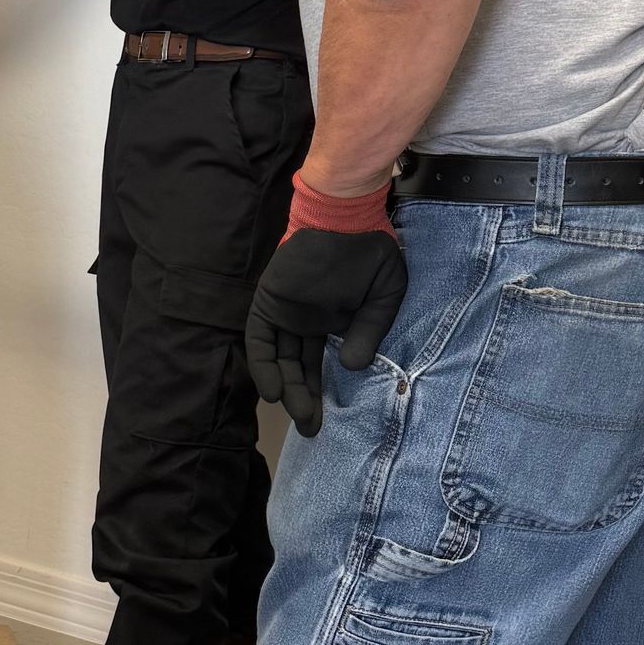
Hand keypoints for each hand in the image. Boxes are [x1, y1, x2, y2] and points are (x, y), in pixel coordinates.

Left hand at [246, 228, 407, 438]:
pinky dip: (263, 365)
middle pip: (297, 368)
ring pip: (278, 359)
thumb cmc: (370, 253)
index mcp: (330, 322)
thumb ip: (370, 331)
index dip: (319, 392)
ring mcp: (284, 311)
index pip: (318, 364)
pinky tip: (273, 391)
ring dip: (285, 389)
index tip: (325, 419)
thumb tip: (353, 366)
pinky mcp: (268, 301)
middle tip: (312, 428)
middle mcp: (303, 321)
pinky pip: (259, 339)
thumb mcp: (384, 298)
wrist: (347, 216)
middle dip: (303, 399)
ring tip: (299, 415)